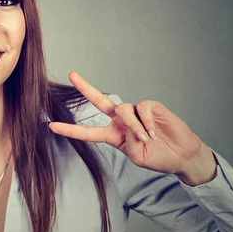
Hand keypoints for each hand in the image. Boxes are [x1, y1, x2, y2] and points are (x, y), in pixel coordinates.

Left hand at [49, 71, 216, 181]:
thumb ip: (128, 142)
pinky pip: (142, 109)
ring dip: (134, 126)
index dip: (70, 130)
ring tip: (148, 138)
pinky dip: (147, 122)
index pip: (87, 132)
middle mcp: (121, 120)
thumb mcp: (138, 156)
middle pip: (99, 101)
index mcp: (113, 135)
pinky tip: (155, 131)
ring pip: (124, 110)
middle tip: (71, 74)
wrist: (181, 156)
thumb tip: (129, 123)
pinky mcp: (150, 106)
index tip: (51, 126)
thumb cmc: (158, 157)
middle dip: (85, 87)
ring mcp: (135, 112)